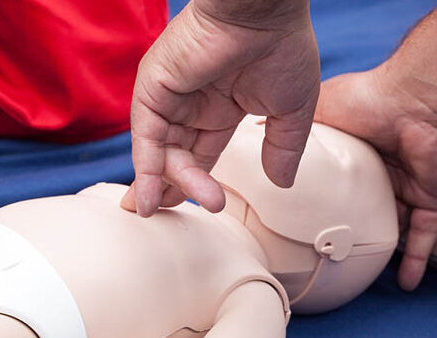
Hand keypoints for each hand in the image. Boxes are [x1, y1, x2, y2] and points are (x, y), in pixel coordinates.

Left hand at [121, 0, 319, 216]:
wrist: (266, 10)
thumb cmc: (283, 47)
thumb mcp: (291, 110)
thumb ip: (283, 148)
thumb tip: (281, 184)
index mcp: (220, 106)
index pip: (201, 153)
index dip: (196, 182)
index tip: (199, 209)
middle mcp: (190, 103)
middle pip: (174, 157)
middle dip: (173, 189)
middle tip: (171, 217)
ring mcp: (169, 95)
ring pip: (160, 151)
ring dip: (166, 183)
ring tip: (167, 209)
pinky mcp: (153, 87)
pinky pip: (145, 135)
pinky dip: (145, 167)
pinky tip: (149, 195)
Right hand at [314, 66, 436, 290]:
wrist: (417, 101)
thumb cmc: (370, 97)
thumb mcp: (319, 109)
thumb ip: (292, 125)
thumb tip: (255, 130)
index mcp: (360, 148)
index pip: (341, 180)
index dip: (325, 198)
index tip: (305, 218)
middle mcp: (387, 168)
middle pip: (369, 206)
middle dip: (355, 227)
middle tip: (330, 250)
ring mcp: (411, 185)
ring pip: (396, 225)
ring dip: (384, 247)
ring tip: (361, 271)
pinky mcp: (433, 198)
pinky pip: (425, 236)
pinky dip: (416, 260)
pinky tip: (406, 284)